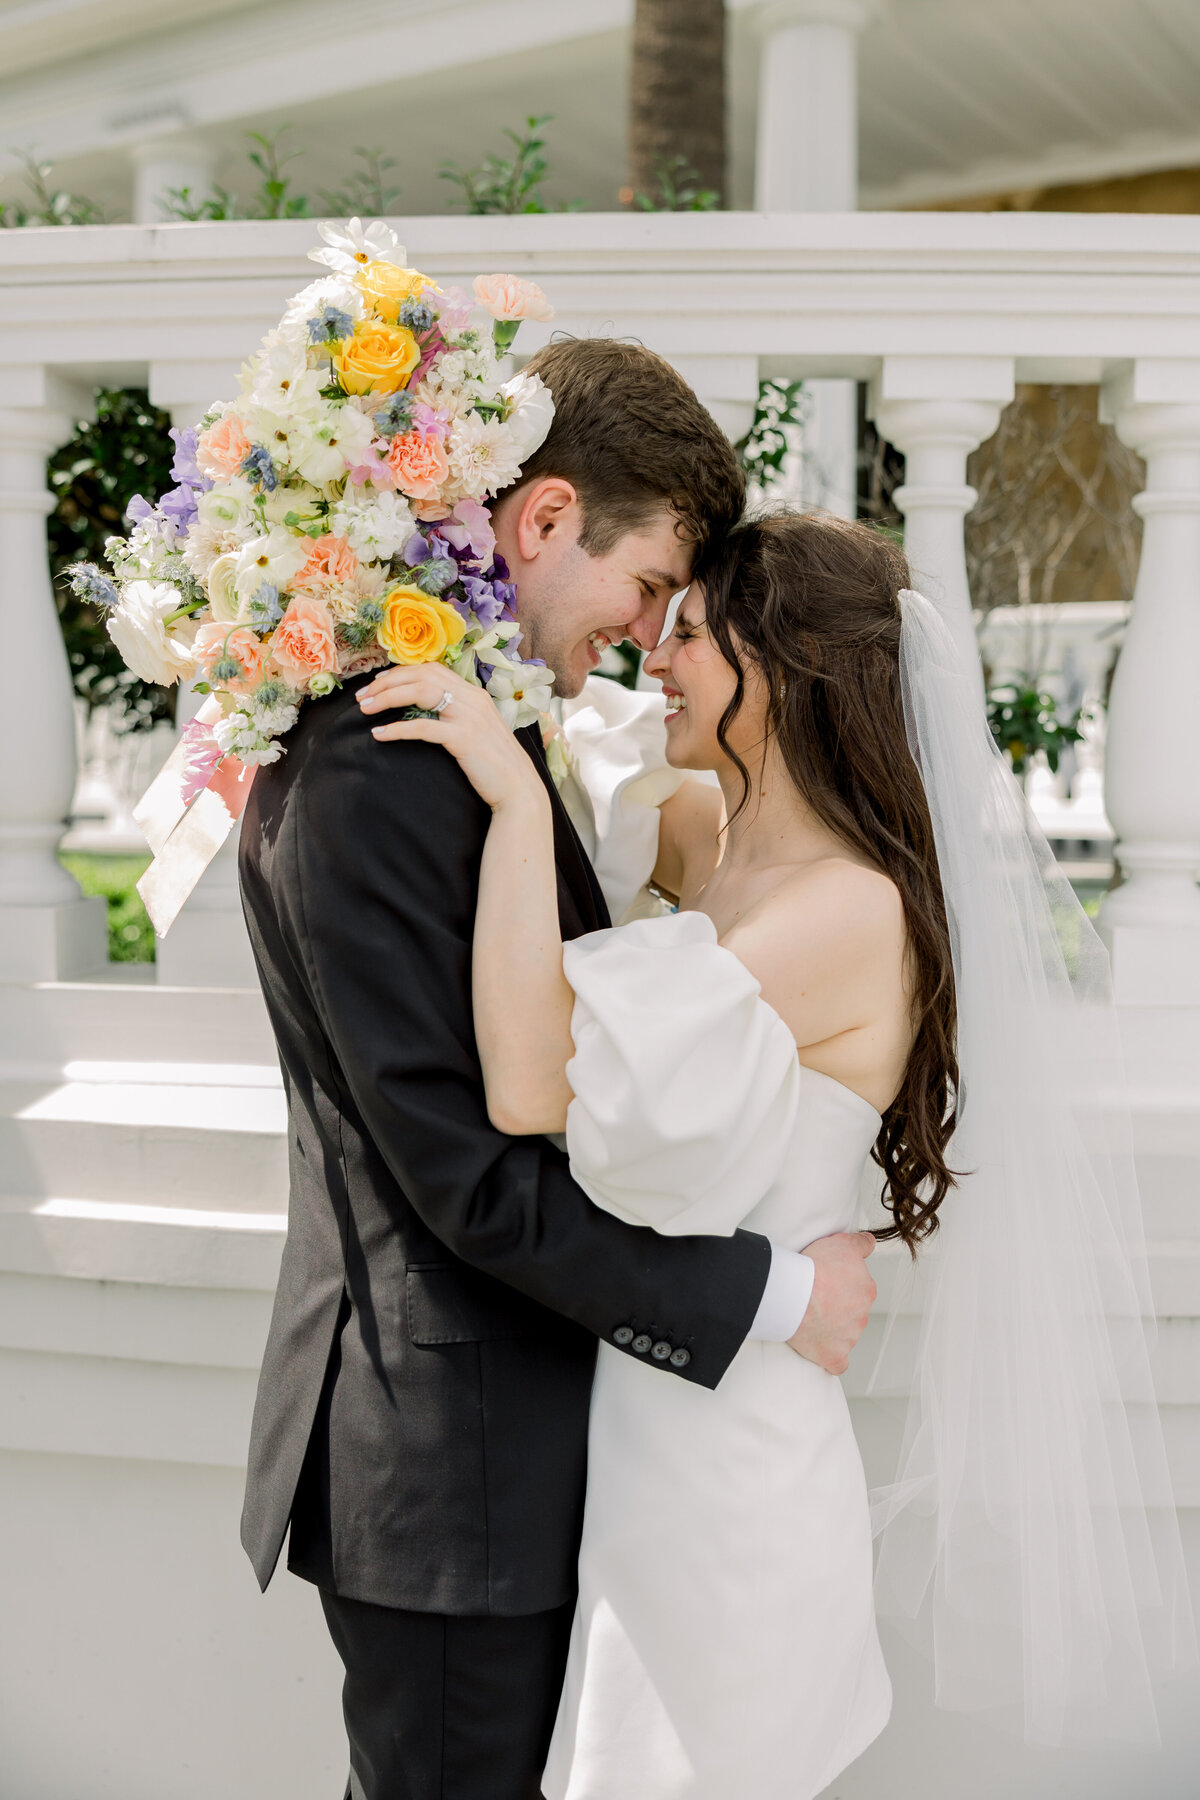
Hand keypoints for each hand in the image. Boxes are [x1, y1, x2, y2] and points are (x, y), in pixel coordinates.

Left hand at [358, 665, 545, 813]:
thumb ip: (457, 714)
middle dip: (386, 683)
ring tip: (365, 710)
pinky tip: (380, 735)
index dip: (400, 672)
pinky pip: (423, 727)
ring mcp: (469, 716)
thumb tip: (428, 711)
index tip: (377, 684)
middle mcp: (472, 698)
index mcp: (473, 693)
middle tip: (362, 697)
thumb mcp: (477, 729)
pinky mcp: (464, 738)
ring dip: (387, 699)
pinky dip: (397, 729)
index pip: (431, 669)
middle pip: (421, 675)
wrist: (518, 787)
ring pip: (420, 693)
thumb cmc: (494, 763)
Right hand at [787, 1231, 876, 1375]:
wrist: (794, 1294)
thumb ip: (862, 1244)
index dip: (841, 1283)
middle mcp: (862, 1315)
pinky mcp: (834, 1355)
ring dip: (832, 1328)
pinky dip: (832, 1358)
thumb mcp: (843, 1243)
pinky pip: (838, 1362)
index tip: (825, 1280)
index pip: (859, 1288)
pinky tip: (823, 1350)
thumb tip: (871, 1243)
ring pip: (845, 1334)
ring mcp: (849, 1338)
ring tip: (808, 1317)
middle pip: (852, 1311)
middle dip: (837, 1306)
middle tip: (814, 1297)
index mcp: (866, 1291)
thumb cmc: (815, 1267)